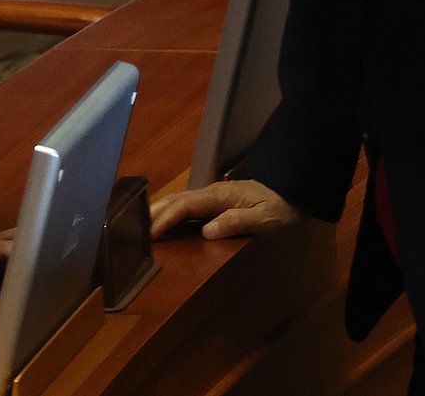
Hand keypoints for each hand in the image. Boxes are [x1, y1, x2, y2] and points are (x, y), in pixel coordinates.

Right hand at [149, 179, 300, 239]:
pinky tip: (164, 219)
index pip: (186, 205)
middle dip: (154, 211)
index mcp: (221, 196)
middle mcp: (213, 191)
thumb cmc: (280, 208)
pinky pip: (187, 205)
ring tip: (140, 222)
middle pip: (177, 199)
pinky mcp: (216, 200)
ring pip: (180, 200)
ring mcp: (214, 194)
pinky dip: (171, 210)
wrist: (293, 191)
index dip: (167, 218)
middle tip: (131, 226)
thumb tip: (206, 231)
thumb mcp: (264, 219)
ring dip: (159, 209)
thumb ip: (237, 222)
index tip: (151, 233)